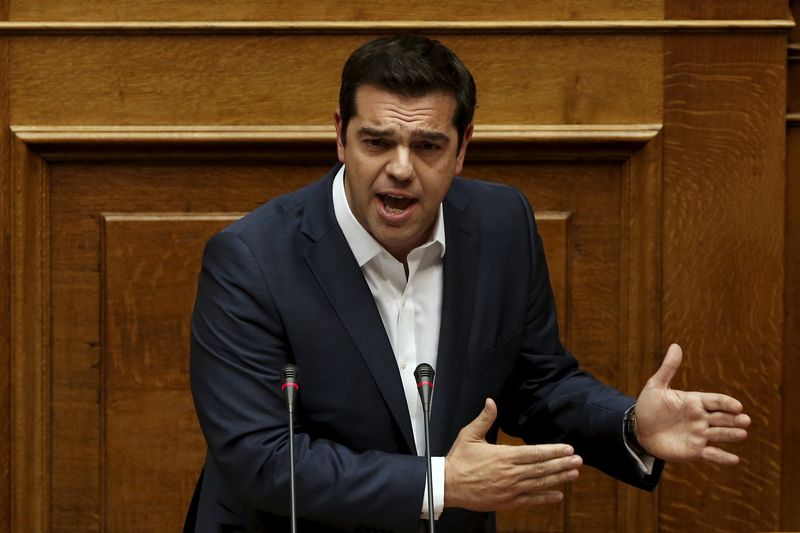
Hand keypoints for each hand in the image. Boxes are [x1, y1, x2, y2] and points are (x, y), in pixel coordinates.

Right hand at [444, 398, 581, 510]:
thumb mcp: (469, 435)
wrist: (447, 485)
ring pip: (539, 483)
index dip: (553, 451)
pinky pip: (530, 500)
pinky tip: (558, 495)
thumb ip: (484, 419)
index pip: (534, 453)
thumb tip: (491, 402)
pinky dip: (545, 498)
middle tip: (578, 461)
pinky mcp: (507, 501)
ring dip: (558, 478)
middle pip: (541, 468)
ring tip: (573, 474)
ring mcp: (510, 489)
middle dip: (562, 464)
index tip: (568, 449)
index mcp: (503, 456)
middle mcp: (510, 473)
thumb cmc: (458, 460)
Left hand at [634, 343, 750, 464]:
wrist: (639, 430)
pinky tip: (734, 459)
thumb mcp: (656, 386)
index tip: (737, 406)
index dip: (726, 403)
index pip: (715, 401)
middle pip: (722, 418)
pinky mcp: (695, 451)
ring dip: (731, 435)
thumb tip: (675, 346)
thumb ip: (668, 368)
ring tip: (743, 434)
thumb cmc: (649, 406)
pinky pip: (711, 454)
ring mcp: (699, 435)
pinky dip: (723, 458)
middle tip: (745, 420)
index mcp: (694, 402)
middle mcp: (701, 418)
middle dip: (734, 419)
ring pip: (720, 435)